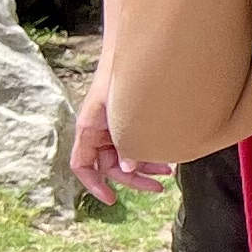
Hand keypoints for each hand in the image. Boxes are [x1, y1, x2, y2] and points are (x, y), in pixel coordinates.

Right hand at [70, 65, 170, 205]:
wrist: (136, 51)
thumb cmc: (123, 78)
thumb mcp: (119, 113)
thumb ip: (123, 141)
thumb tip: (128, 166)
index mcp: (89, 129)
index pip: (82, 165)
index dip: (93, 185)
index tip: (112, 200)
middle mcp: (99, 131)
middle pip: (110, 166)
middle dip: (134, 178)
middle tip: (159, 187)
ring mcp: (114, 127)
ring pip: (127, 156)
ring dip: (146, 166)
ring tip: (170, 171)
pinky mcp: (129, 122)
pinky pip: (137, 144)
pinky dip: (150, 152)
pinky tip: (169, 155)